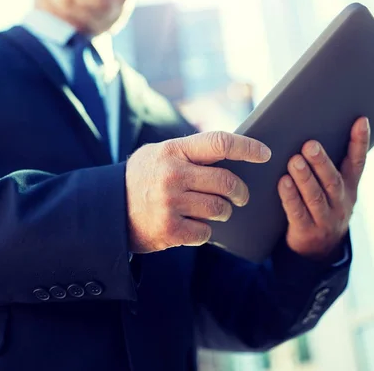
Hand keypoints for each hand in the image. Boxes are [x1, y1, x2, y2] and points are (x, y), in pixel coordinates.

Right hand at [126, 131, 271, 253]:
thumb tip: (232, 150)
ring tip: (214, 210)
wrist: (108, 210)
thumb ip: (190, 151)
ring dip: (223, 212)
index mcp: (172, 151)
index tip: (265, 153)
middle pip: (227, 182)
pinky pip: (205, 232)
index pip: (219, 143)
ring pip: (220, 209)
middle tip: (241, 196)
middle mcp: (172, 175)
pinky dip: (204, 231)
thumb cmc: (141, 178)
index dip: (247, 147)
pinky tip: (192, 225)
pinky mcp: (169, 230)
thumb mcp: (159, 153)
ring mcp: (170, 203)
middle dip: (240, 192)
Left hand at [278, 117, 370, 260]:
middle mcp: (341, 203)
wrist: (318, 251)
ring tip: (294, 161)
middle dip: (321, 162)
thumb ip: (324, 167)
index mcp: (349, 188)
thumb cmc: (320, 207)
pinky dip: (290, 197)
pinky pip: (298, 213)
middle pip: (333, 180)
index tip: (360, 120)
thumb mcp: (331, 190)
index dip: (359, 142)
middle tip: (310, 144)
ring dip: (305, 178)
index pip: (357, 163)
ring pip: (315, 197)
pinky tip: (283, 183)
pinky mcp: (307, 231)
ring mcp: (325, 219)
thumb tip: (308, 133)